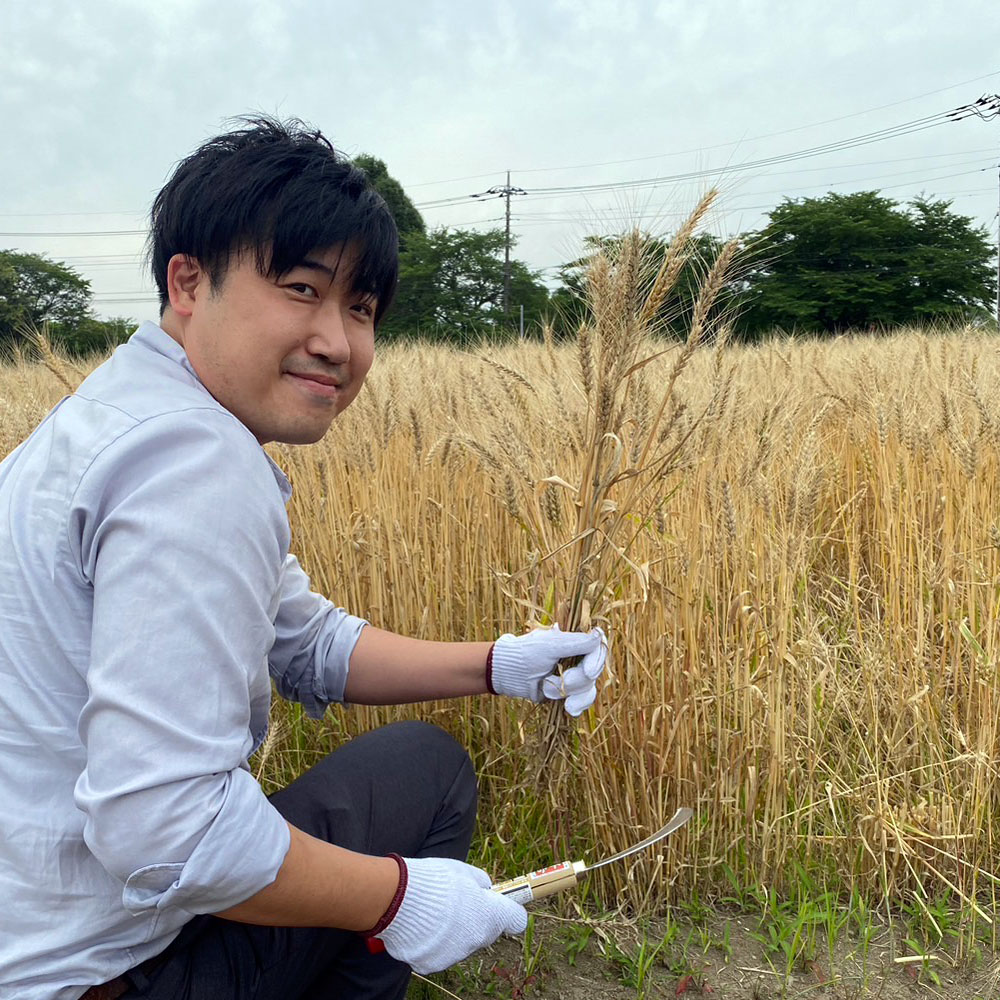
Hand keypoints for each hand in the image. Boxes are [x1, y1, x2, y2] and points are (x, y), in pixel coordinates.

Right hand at [373, 856, 526, 973]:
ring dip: (453, 931)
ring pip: (461, 943)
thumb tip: (485, 890)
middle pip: (485, 932)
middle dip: (476, 919)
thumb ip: (480, 882)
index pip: (516, 920)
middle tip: (456, 902)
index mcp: (490, 916)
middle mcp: (476, 941)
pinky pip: (438, 952)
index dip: (509, 911)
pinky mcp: (431, 964)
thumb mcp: (464, 870)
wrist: (397, 899)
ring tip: (433, 912)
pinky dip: (433, 942)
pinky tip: (421, 926)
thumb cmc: (433, 880)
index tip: (502, 905)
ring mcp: (453, 955)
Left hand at [489, 624, 607, 714]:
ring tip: (548, 690)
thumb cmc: (526, 653)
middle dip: (576, 680)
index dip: (597, 661)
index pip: (598, 648)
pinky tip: (569, 709)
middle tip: (559, 681)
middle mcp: (578, 657)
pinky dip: (577, 705)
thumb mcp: (550, 646)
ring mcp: (574, 675)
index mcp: (575, 641)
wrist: (508, 674)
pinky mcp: (568, 692)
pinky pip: (583, 700)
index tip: (588, 672)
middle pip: (594, 671)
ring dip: (570, 692)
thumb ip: (576, 642)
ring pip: (589, 688)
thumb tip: (598, 635)